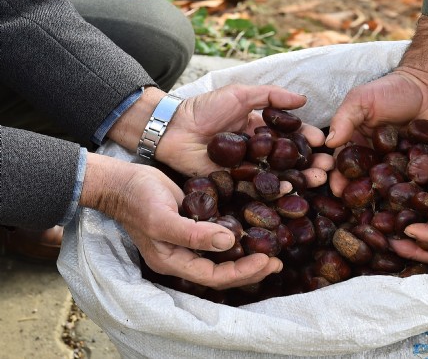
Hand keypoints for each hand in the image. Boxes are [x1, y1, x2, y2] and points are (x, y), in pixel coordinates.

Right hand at [80, 153, 281, 288]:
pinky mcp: (193, 224)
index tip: (268, 260)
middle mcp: (183, 256)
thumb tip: (230, 242)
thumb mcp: (163, 218)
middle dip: (251, 269)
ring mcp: (188, 242)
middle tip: (278, 261)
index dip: (242, 271)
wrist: (121, 180)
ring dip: (247, 257)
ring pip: (222, 258)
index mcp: (174, 261)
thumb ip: (194, 234)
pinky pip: (219, 238)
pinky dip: (238, 239)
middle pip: (222, 272)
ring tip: (272, 253)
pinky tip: (255, 233)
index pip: (215, 276)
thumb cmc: (137, 198)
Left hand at [156, 84, 331, 187]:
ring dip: (302, 177)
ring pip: (280, 175)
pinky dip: (276, 189)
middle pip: (290, 159)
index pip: (290, 135)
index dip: (308, 138)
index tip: (324, 141)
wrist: (174, 129)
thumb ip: (271, 96)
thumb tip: (302, 100)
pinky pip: (259, 188)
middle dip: (311, 162)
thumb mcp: (241, 94)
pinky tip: (293, 188)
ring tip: (319, 178)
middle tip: (328, 165)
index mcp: (260, 129)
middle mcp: (258, 151)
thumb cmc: (204, 108)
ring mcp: (248, 169)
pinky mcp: (236, 184)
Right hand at [325, 17, 427, 197]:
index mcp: (359, 144)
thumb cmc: (394, 90)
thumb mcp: (362, 100)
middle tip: (355, 208)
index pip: (345, 164)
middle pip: (366, 182)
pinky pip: (417, 185)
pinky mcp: (424, 170)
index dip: (338, 177)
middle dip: (359, 195)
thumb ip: (345, 119)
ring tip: (380, 211)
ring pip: (390, 188)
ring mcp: (401, 167)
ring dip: (384, 200)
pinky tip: (408, 206)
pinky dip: (413, 195)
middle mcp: (378, 159)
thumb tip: (328, 143)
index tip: (336, 189)